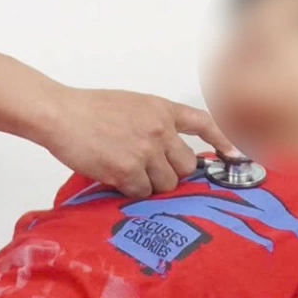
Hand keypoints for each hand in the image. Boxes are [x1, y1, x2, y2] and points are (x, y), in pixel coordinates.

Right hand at [41, 87, 237, 197]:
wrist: (62, 114)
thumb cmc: (90, 109)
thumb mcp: (132, 104)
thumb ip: (155, 122)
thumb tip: (168, 148)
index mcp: (161, 109)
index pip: (203, 123)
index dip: (223, 141)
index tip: (235, 155)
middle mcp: (160, 129)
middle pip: (187, 166)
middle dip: (174, 173)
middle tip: (153, 172)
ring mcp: (146, 151)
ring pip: (167, 183)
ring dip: (153, 185)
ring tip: (131, 173)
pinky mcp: (128, 171)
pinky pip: (143, 193)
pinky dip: (133, 191)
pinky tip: (117, 178)